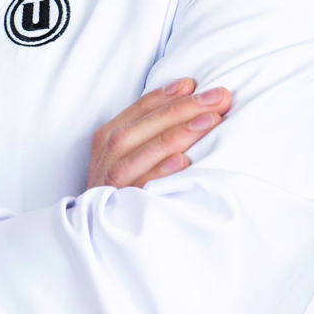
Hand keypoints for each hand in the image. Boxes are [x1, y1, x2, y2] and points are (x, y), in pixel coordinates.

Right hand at [87, 78, 231, 190]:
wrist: (95, 231)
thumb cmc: (118, 186)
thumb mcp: (125, 154)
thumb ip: (148, 129)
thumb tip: (188, 95)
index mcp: (107, 137)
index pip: (140, 108)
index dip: (168, 94)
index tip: (195, 83)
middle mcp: (107, 155)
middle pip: (146, 124)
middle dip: (183, 108)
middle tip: (218, 98)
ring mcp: (113, 179)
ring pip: (144, 150)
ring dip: (179, 134)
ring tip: (210, 121)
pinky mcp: (120, 204)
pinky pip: (142, 184)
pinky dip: (161, 171)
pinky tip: (184, 160)